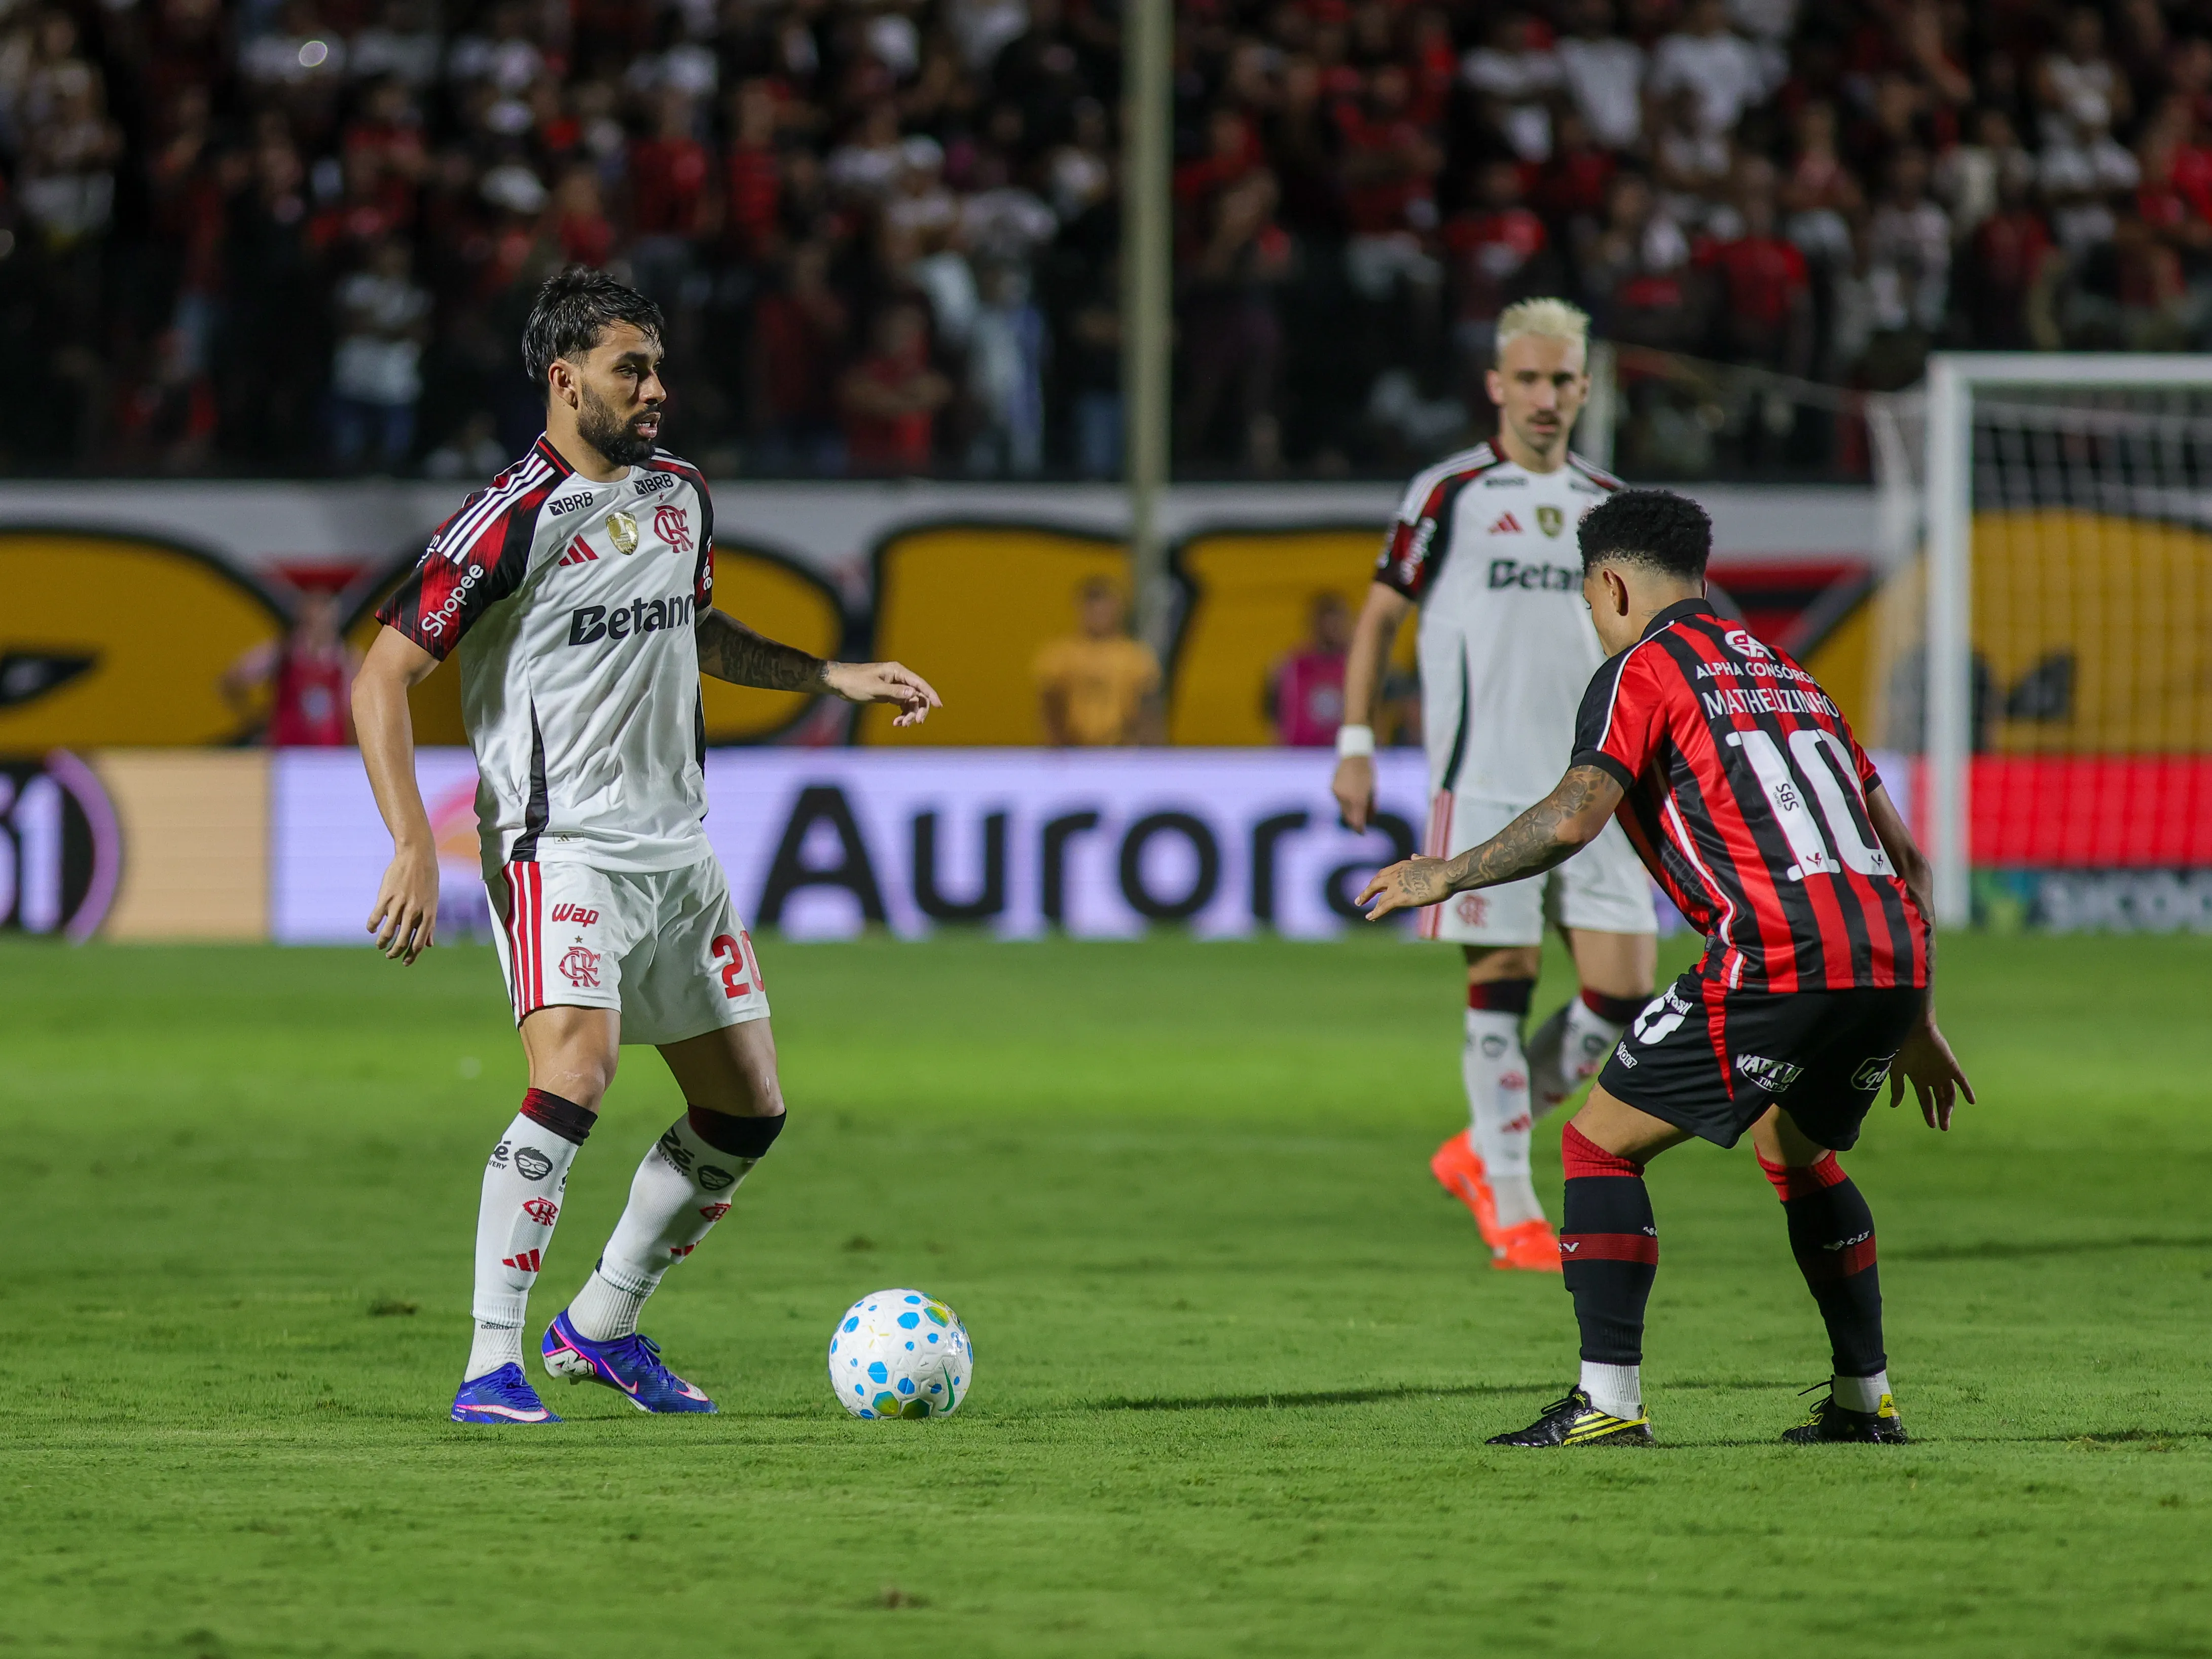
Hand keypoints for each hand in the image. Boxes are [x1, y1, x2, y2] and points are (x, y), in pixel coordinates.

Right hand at [366, 843, 439, 963]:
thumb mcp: (433, 901)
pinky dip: (372, 926)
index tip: (405, 963)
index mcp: (428, 914)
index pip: (419, 942)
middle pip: (402, 941)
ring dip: (382, 943)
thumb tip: (429, 945)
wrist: (417, 856)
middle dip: (395, 953)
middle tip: (390, 956)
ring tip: (379, 945)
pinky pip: (376, 917)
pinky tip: (371, 929)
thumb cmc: (427, 879)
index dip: (411, 956)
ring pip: (387, 932)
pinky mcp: (386, 896)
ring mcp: (399, 904)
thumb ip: (430, 924)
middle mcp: (414, 912)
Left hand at [823, 660, 943, 727]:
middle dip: (918, 709)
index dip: (930, 694)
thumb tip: (914, 694)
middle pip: (918, 694)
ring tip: (901, 725)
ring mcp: (895, 686)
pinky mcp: (889, 694)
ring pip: (910, 702)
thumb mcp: (875, 688)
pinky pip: (902, 705)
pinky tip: (897, 723)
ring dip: (909, 715)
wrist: (839, 682)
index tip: (939, 706)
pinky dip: (901, 715)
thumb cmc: (855, 682)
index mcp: (897, 671)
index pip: (919, 683)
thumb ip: (895, 692)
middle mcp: (899, 678)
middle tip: (915, 723)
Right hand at [1332, 754, 1375, 831]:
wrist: (1354, 757)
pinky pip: (1339, 800)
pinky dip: (1345, 801)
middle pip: (1349, 817)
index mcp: (1359, 800)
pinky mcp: (1333, 789)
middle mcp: (1347, 799)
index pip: (1357, 822)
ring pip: (1343, 809)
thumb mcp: (1372, 791)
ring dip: (1350, 811)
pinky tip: (1350, 794)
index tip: (1362, 833)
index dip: (1360, 829)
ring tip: (1357, 805)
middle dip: (1354, 822)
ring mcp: (1338, 794)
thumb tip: (1370, 820)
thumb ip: (1371, 807)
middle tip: (1360, 825)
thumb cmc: (1367, 774)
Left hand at [1356, 855, 1455, 919]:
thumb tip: (1414, 856)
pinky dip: (1376, 913)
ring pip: (1379, 898)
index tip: (1373, 885)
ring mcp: (1396, 886)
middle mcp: (1395, 874)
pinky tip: (1370, 918)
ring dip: (1371, 905)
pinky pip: (1384, 907)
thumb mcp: (1429, 860)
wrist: (1446, 876)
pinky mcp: (1400, 898)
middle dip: (1367, 892)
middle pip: (1376, 883)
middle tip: (1360, 900)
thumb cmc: (1443, 868)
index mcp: (1403, 865)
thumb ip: (1420, 859)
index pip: (1385, 873)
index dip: (1378, 880)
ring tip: (1368, 915)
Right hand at [1889, 1016, 1974, 1130]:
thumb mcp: (1897, 1070)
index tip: (1932, 1126)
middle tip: (1943, 1127)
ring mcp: (1943, 1072)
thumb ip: (1898, 1088)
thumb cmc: (1902, 1048)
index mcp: (1919, 1080)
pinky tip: (1971, 1101)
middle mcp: (1932, 1078)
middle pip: (1940, 1099)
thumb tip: (1894, 1106)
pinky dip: (1967, 1090)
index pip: (1926, 1100)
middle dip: (1941, 1113)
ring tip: (1948, 1117)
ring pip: (1950, 1093)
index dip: (1929, 1113)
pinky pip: (1961, 1080)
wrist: (1913, 1030)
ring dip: (1950, 1106)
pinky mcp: (1952, 1066)